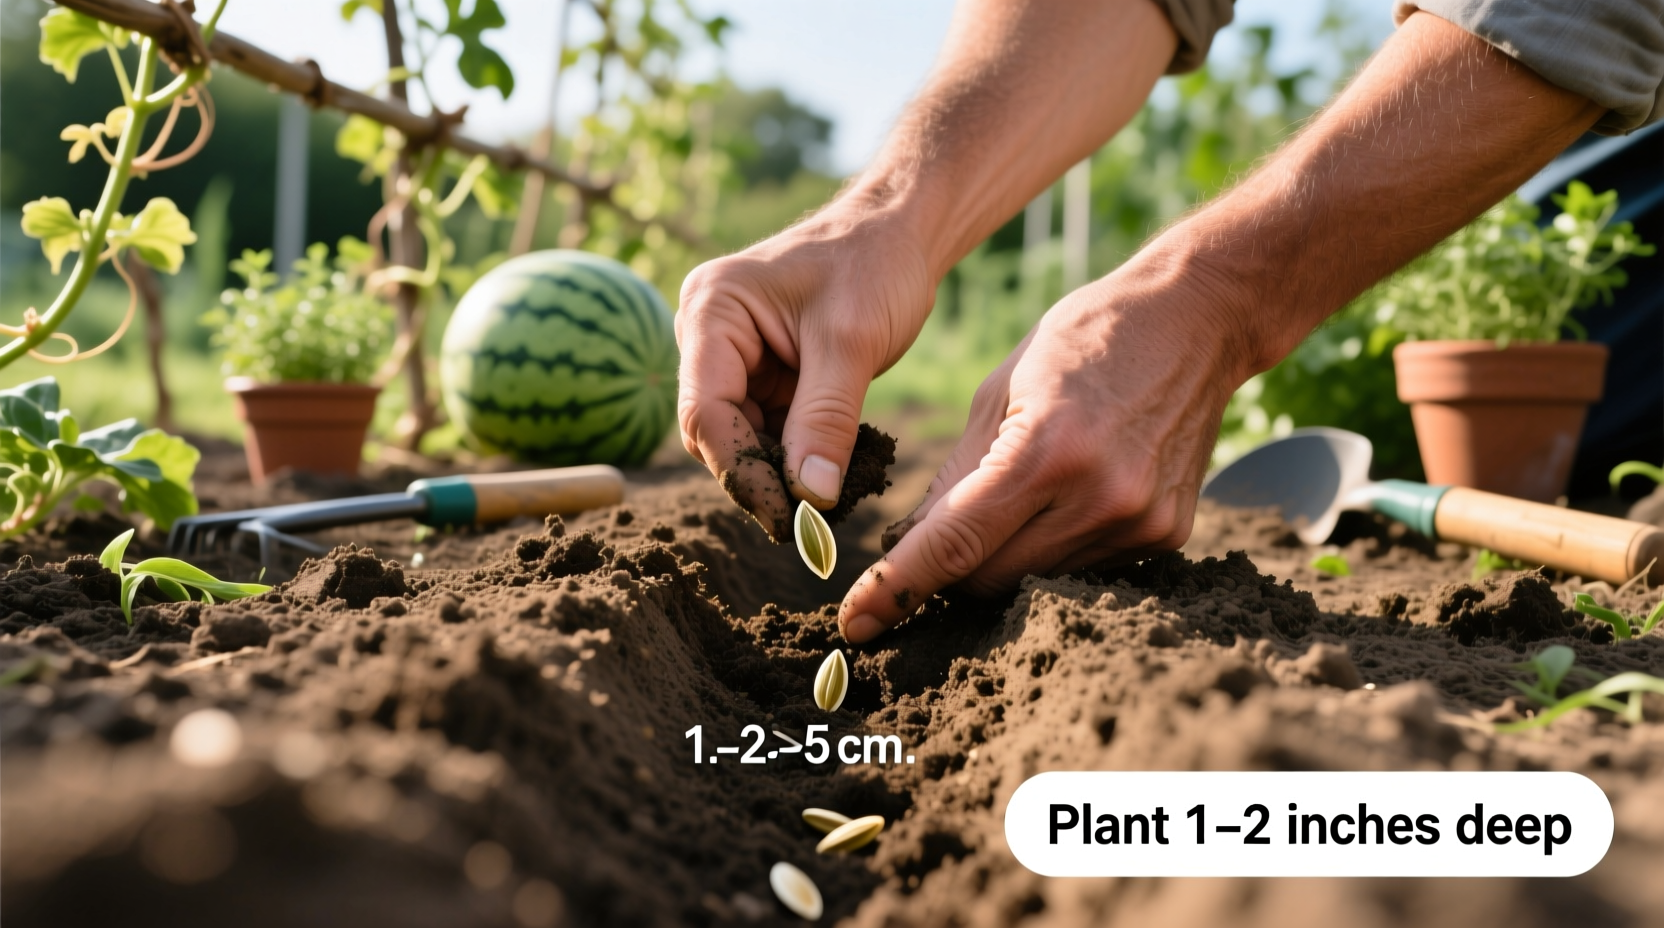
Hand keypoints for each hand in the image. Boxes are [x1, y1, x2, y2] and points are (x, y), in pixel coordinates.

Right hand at [675, 204, 935, 538]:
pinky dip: (795, 456)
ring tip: (826, 502)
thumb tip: (811, 499)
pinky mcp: (760, 372)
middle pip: (715, 431)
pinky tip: (829, 475)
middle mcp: (707, 333)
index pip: (706, 412)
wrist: (901, 232)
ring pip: (740, 437)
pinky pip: (766, 429)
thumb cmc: (875, 263)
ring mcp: (731, 355)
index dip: (741, 471)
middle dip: (758, 475)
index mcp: (712, 310)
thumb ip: (826, 420)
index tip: (790, 517)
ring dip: (778, 471)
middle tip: (810, 523)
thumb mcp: (853, 342)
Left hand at [840, 256, 1253, 641]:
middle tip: (932, 540)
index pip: (954, 543)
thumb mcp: (999, 389)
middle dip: (948, 571)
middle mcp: (1100, 497)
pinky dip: (1052, 552)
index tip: (855, 622)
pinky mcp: (1167, 536)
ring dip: (1003, 560)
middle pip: (990, 578)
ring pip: (1034, 582)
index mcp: (1047, 450)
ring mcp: (1139, 523)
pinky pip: (1082, 570)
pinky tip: (1062, 503)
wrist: (1195, 322)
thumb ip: (954, 474)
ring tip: (1012, 501)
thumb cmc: (1083, 341)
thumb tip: (907, 547)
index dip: (897, 588)